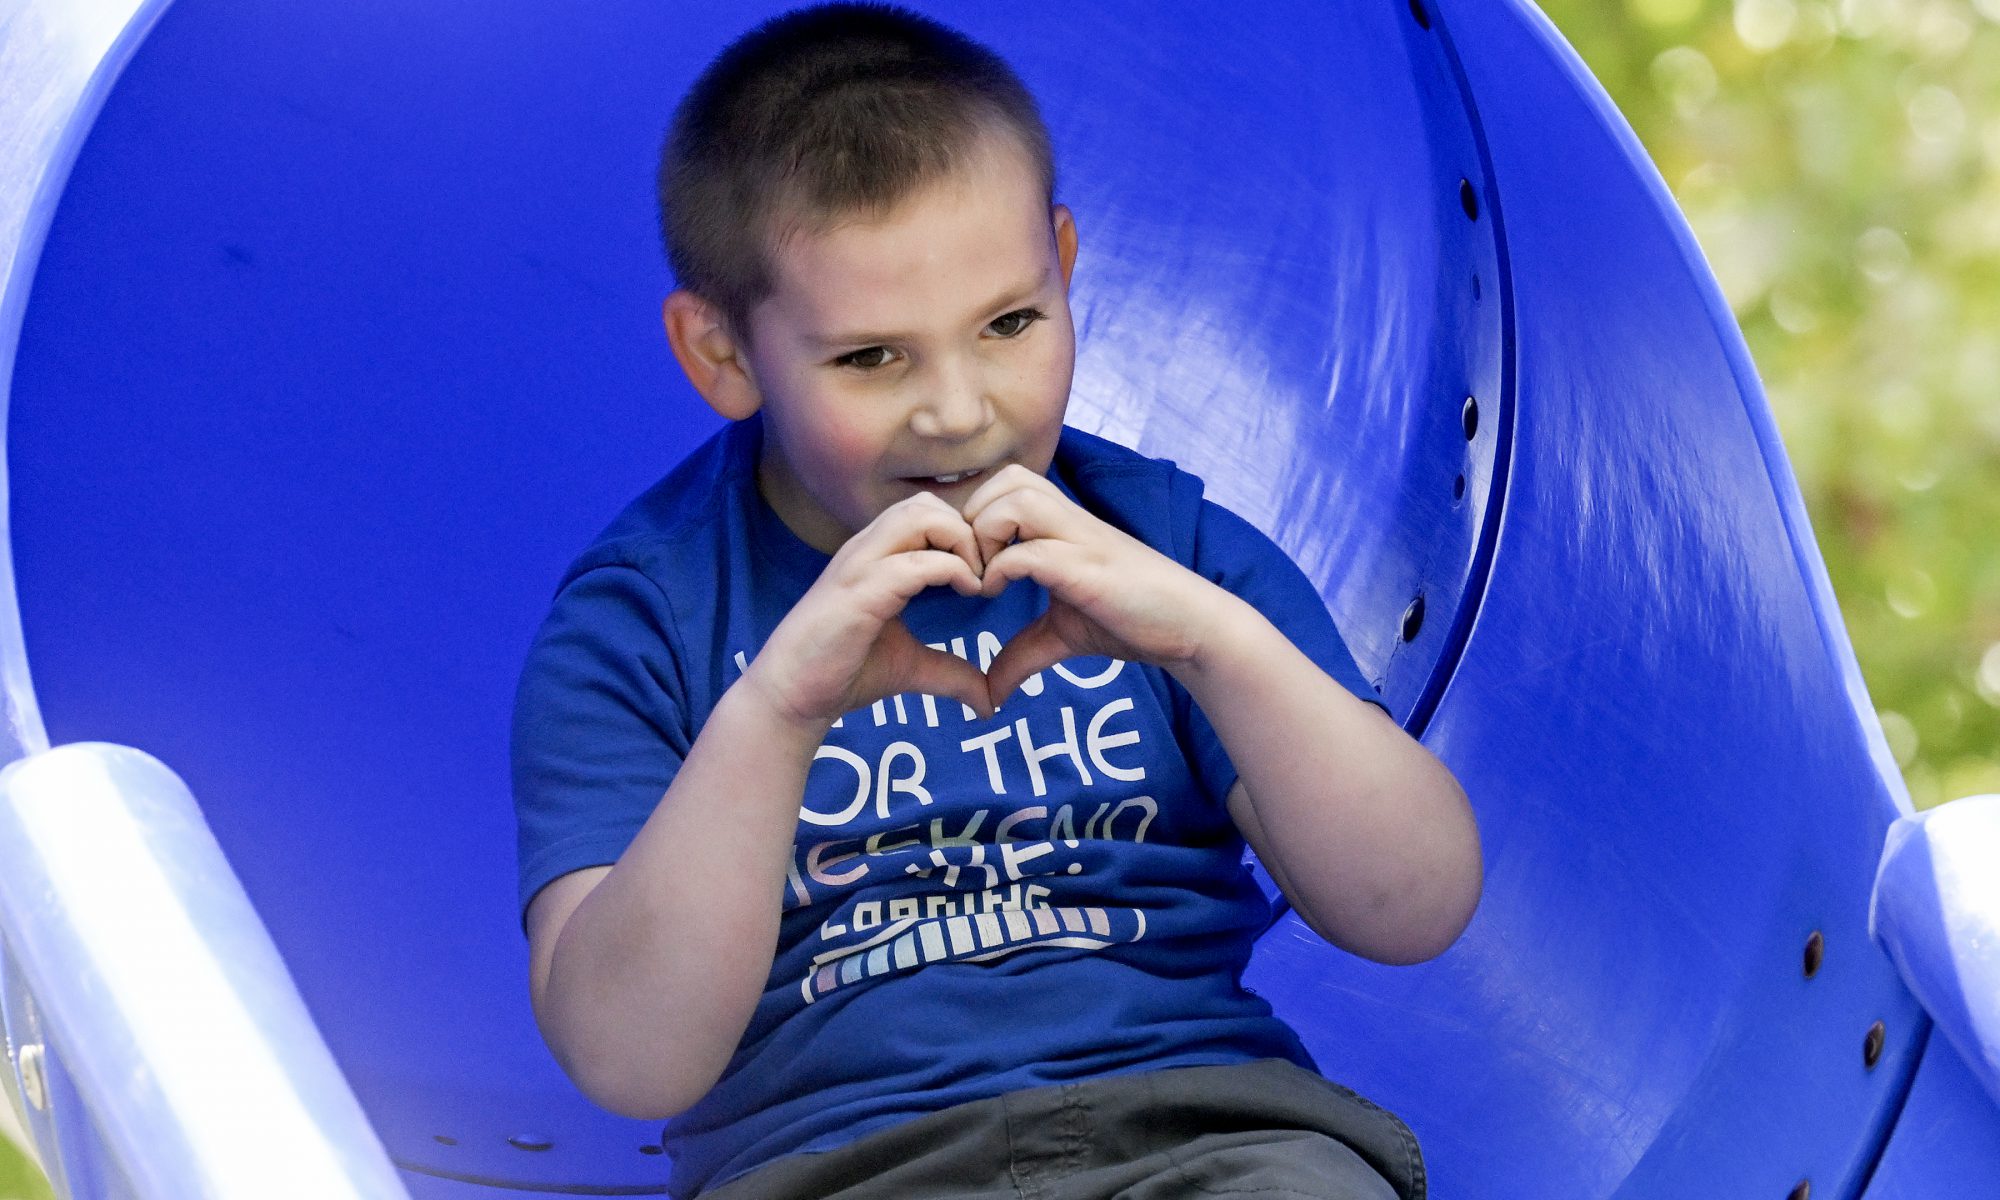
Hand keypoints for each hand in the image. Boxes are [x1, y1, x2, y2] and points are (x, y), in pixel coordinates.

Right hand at [739, 492, 995, 728]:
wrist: (792, 696)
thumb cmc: (843, 671)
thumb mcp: (911, 667)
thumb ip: (951, 672)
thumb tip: (989, 701)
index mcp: (876, 557)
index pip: (926, 512)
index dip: (965, 533)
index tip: (987, 573)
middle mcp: (866, 551)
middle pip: (926, 503)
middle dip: (967, 530)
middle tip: (986, 574)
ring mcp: (860, 567)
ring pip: (919, 516)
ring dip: (961, 541)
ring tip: (975, 580)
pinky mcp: (858, 594)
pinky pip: (913, 562)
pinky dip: (952, 569)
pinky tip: (967, 591)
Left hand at [961, 465, 1230, 704]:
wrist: (1190, 626)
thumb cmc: (1132, 620)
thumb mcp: (1063, 636)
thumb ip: (1022, 653)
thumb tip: (988, 693)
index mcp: (1061, 526)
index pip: (1005, 485)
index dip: (974, 516)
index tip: (967, 564)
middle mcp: (1069, 521)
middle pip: (1006, 480)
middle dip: (974, 517)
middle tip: (970, 566)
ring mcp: (1080, 540)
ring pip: (1015, 500)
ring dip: (985, 535)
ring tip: (984, 577)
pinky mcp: (1087, 568)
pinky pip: (1032, 550)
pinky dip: (1003, 568)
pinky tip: (997, 594)